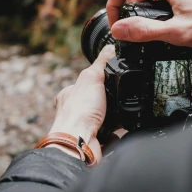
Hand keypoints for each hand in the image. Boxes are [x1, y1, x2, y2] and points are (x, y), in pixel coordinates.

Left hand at [49, 44, 114, 163]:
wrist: (79, 144)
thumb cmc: (79, 112)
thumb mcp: (92, 77)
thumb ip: (102, 63)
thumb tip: (110, 47)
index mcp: (70, 95)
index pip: (88, 83)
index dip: (102, 80)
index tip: (114, 78)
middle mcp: (75, 112)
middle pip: (100, 102)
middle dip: (112, 102)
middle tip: (121, 98)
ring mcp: (86, 129)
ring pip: (108, 120)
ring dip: (117, 118)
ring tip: (122, 115)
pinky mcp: (97, 143)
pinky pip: (114, 136)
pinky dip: (119, 134)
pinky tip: (121, 130)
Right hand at [106, 0, 191, 49]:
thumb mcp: (178, 32)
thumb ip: (145, 31)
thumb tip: (118, 29)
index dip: (113, 4)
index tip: (116, 24)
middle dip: (130, 12)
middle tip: (133, 34)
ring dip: (147, 13)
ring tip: (154, 35)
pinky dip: (162, 12)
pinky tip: (173, 29)